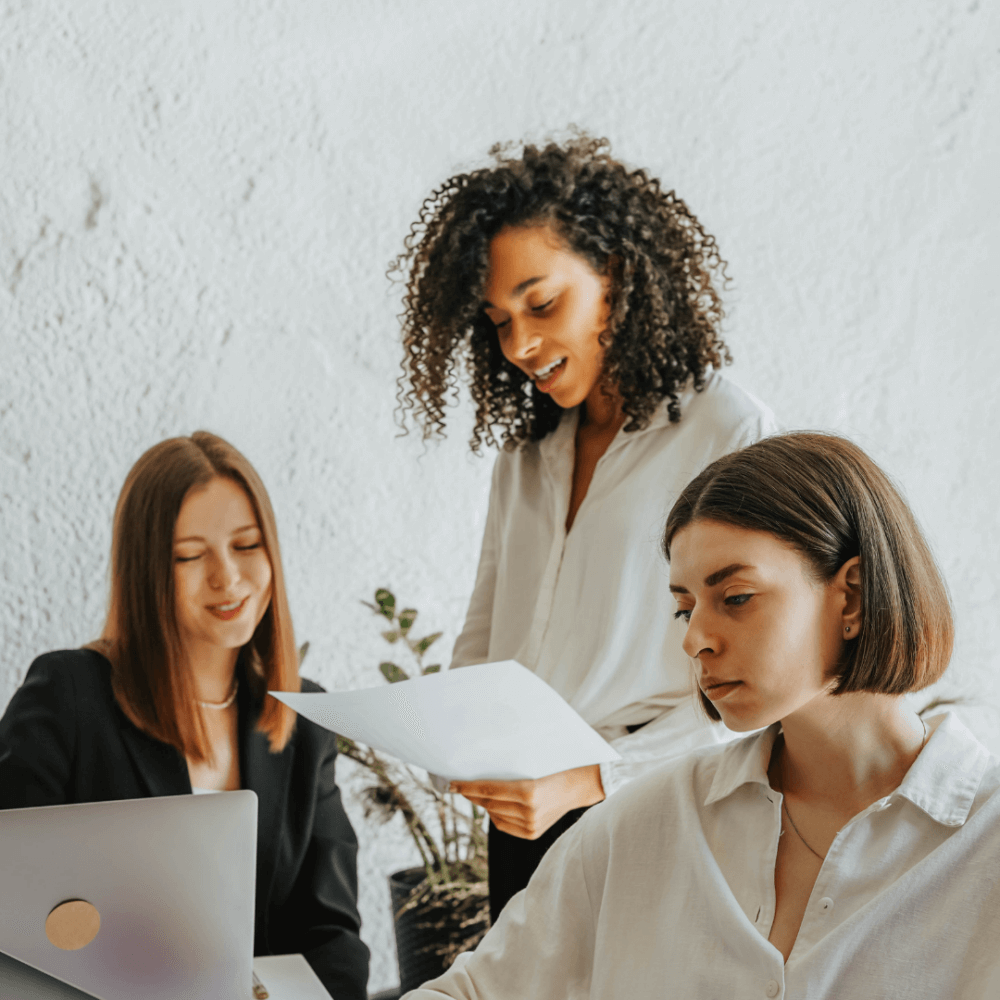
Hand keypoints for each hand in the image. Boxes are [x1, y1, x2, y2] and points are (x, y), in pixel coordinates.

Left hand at [451, 764, 604, 839]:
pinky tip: (494, 806)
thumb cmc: (554, 768)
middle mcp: (529, 811)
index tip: (452, 783)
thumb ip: (508, 773)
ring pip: (494, 815)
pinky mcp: (532, 834)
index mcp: (529, 790)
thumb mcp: (532, 765)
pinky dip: (495, 815)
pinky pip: (503, 825)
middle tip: (459, 785)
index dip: (467, 787)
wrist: (578, 787)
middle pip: (488, 803)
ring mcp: (531, 825)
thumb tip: (478, 776)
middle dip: (471, 794)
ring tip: (477, 794)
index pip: (489, 790)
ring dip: (483, 804)